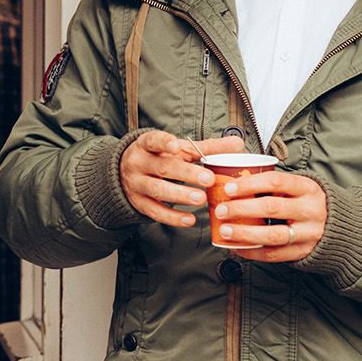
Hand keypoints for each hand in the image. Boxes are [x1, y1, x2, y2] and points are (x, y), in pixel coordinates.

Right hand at [119, 130, 243, 228]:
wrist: (124, 174)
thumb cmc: (159, 158)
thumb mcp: (179, 149)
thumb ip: (207, 148)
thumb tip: (238, 143)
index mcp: (148, 145)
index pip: (153, 140)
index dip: (164, 143)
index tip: (175, 146)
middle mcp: (139, 164)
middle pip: (162, 168)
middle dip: (186, 174)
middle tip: (208, 179)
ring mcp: (137, 185)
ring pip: (157, 190)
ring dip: (180, 195)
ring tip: (201, 199)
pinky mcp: (140, 203)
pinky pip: (155, 212)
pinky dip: (172, 217)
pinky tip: (189, 219)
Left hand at [211, 171, 329, 262]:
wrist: (339, 228)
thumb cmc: (307, 203)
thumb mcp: (299, 189)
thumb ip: (275, 187)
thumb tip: (235, 184)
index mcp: (308, 189)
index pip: (276, 182)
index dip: (250, 184)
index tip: (230, 188)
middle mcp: (310, 210)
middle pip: (271, 208)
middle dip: (241, 209)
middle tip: (221, 210)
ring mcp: (308, 233)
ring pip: (272, 235)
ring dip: (244, 233)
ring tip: (224, 230)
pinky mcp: (302, 252)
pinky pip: (273, 255)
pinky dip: (252, 252)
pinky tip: (236, 247)